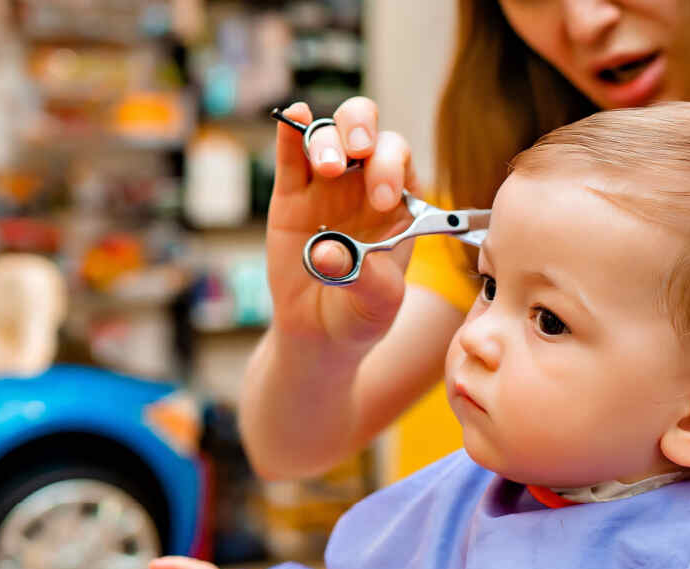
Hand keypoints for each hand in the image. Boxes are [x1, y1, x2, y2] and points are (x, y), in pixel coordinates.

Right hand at [268, 98, 419, 349]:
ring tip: (327, 167)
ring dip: (327, 139)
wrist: (319, 331)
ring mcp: (325, 185)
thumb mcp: (378, 303)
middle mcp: (363, 183)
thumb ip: (364, 277)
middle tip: (358, 150)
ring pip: (328, 136)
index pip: (399, 162)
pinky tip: (294, 115)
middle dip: (362, 129)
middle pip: (367, 132)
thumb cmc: (360, 313)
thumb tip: (326, 253)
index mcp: (398, 202)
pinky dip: (291, 130)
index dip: (391, 167)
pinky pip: (290, 154)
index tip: (381, 199)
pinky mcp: (290, 193)